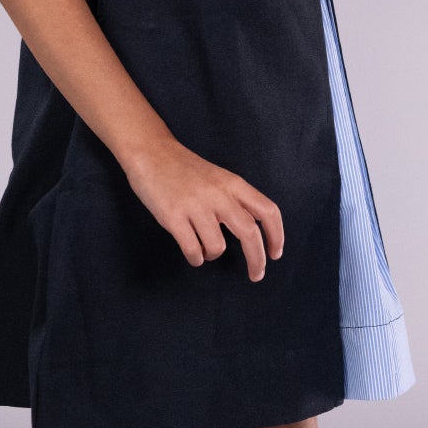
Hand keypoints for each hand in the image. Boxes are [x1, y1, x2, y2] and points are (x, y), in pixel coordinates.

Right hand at [125, 139, 284, 279]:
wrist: (151, 152)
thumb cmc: (185, 170)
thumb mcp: (219, 178)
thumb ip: (236, 201)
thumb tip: (254, 232)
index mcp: (233, 184)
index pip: (267, 211)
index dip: (276, 236)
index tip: (274, 254)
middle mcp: (218, 194)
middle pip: (249, 233)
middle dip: (257, 260)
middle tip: (256, 275)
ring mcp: (195, 205)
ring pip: (217, 247)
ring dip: (213, 255)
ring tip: (204, 249)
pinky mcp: (173, 216)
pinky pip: (193, 250)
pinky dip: (196, 258)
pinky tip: (193, 254)